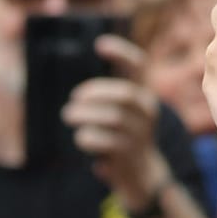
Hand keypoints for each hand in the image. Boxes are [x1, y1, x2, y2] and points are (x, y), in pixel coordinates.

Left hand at [63, 35, 163, 201]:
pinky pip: (107, 142)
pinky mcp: (130, 154)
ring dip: (86, 115)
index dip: (122, 52)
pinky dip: (88, 137)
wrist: (140, 173)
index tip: (99, 44)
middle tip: (74, 97)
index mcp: (143, 92)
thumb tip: (75, 79)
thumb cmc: (121, 133)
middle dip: (96, 92)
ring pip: (114, 118)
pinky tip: (80, 136)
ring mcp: (141, 133)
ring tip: (69, 115)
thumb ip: (104, 94)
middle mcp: (147, 110)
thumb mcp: (120, 109)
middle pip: (125, 94)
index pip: (139, 65)